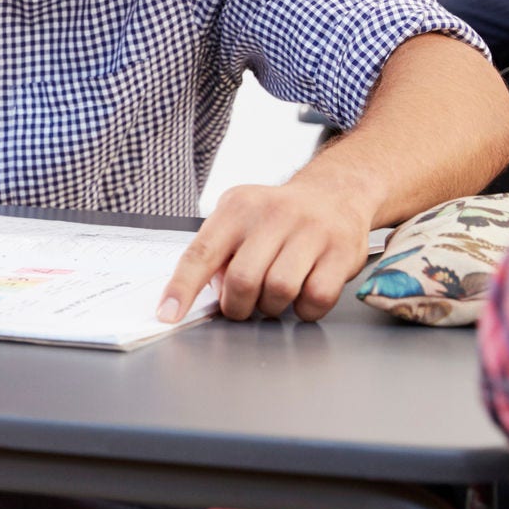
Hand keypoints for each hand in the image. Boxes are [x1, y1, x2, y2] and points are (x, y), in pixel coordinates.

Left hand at [158, 179, 370, 323]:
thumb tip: (195, 295)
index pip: (201, 252)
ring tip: (273, 296)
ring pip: (279, 290)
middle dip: (237, 306)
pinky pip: (316, 298)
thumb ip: (217, 252)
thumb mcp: (239, 219)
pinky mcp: (340, 251)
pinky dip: (305, 310)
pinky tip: (302, 297)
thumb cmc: (277, 217)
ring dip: (272, 307)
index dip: (182, 288)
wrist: (334, 194)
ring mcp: (311, 231)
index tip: (168, 314)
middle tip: (242, 305)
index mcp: (238, 207)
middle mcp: (273, 214)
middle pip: (242, 279)